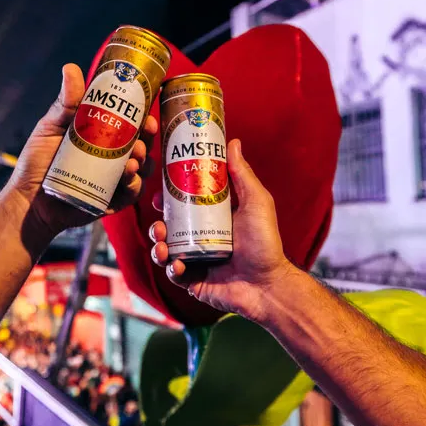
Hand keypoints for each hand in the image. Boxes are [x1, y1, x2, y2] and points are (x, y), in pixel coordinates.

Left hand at [8, 64, 156, 238]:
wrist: (28, 200)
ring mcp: (113, 180)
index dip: (143, 117)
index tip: (147, 112)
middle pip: (141, 145)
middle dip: (148, 138)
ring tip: (133, 157)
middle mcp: (112, 158)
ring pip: (141, 168)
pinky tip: (127, 176)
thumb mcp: (51, 128)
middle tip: (145, 132)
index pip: (130, 125)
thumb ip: (66, 103)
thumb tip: (71, 68)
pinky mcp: (111, 201)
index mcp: (102, 137)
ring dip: (143, 161)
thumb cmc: (37, 163)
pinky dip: (133, 184)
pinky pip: (131, 193)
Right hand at [149, 139, 293, 324]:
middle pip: (168, 228)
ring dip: (158, 247)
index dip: (167, 200)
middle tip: (159, 224)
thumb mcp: (255, 202)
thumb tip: (232, 142)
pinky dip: (171, 269)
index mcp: (212, 219)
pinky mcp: (194, 282)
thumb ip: (242, 174)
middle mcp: (201, 239)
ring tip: (163, 245)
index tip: (159, 194)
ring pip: (165, 251)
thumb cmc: (266, 243)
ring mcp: (196, 261)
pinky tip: (177, 264)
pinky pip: (174, 275)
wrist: (268, 284)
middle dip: (157, 226)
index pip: (182, 206)